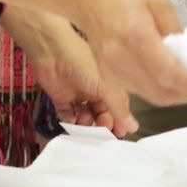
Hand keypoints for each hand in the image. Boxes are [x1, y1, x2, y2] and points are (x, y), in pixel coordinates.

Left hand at [1, 6, 135, 137]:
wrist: (52, 51)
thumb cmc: (85, 64)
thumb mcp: (106, 86)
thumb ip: (119, 107)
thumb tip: (134, 127)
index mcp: (109, 85)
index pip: (117, 107)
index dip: (119, 121)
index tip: (119, 135)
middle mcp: (95, 90)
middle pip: (101, 114)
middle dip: (101, 124)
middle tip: (99, 131)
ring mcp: (78, 94)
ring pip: (85, 116)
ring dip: (86, 124)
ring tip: (84, 124)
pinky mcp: (61, 97)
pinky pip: (67, 115)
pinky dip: (70, 122)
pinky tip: (72, 124)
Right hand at [70, 0, 186, 107]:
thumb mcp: (157, 1)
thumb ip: (175, 30)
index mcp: (137, 37)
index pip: (168, 75)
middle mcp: (122, 61)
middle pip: (161, 94)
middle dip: (186, 94)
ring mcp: (112, 72)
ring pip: (151, 97)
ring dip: (172, 94)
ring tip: (186, 80)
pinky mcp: (107, 76)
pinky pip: (138, 92)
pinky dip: (157, 90)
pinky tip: (166, 78)